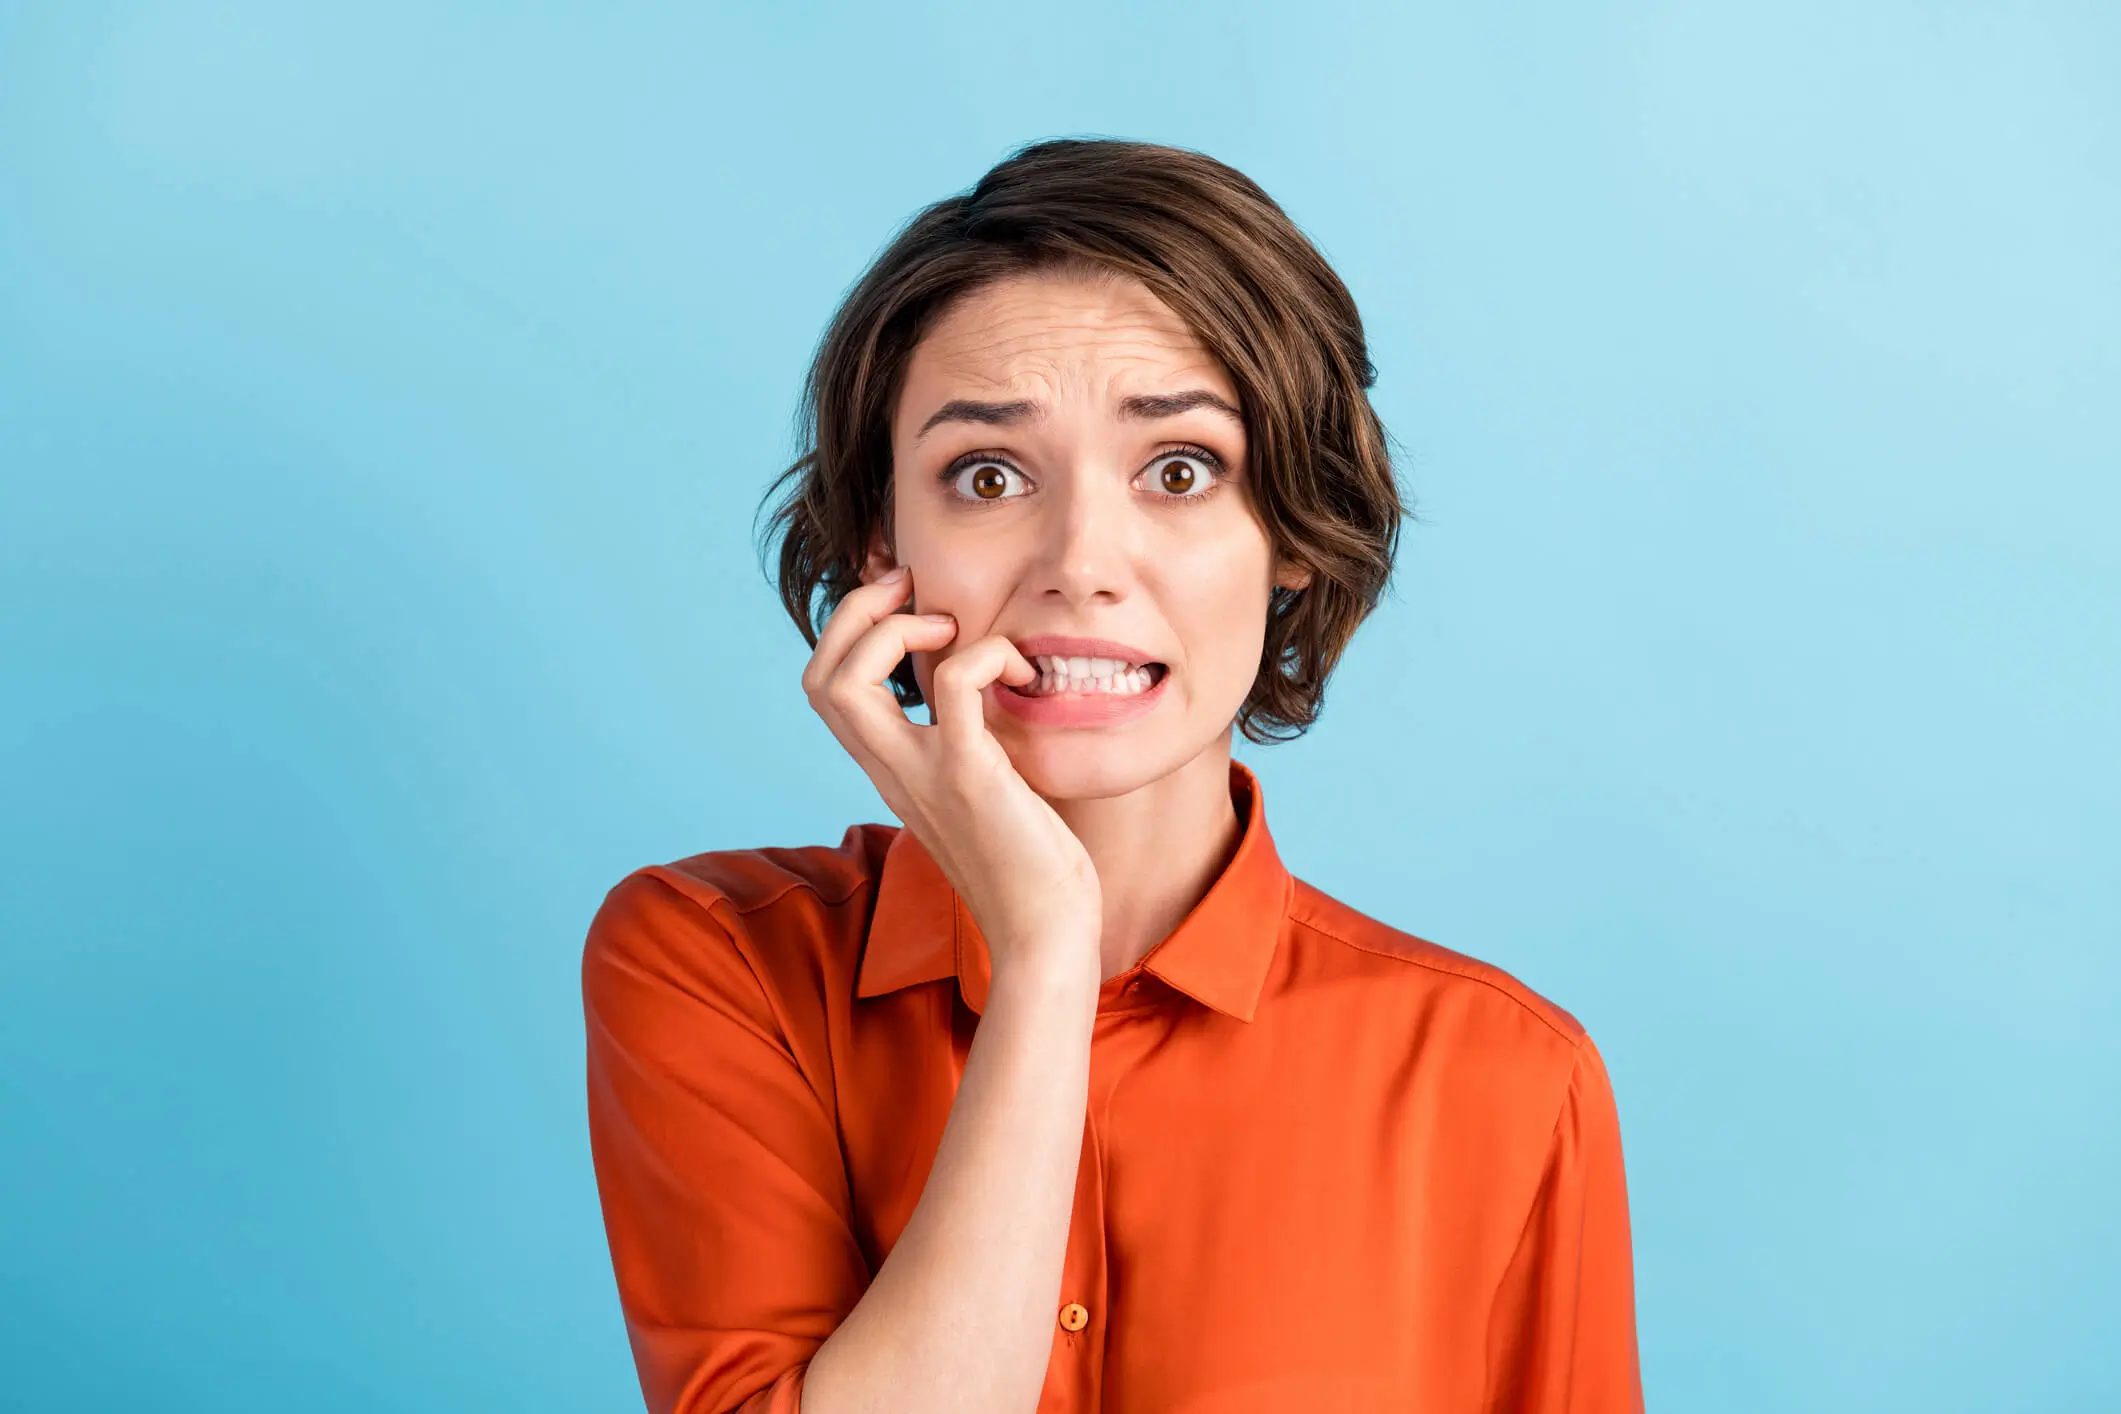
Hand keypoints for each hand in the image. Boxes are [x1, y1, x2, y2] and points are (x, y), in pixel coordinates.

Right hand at [801, 566, 1101, 978]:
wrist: (1045, 933)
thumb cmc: (1028, 866)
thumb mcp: (980, 791)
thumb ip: (964, 746)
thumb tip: (986, 696)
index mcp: (889, 770)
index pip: (824, 690)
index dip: (850, 631)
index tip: (906, 604)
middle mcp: (891, 770)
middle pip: (819, 678)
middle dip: (857, 612)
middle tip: (915, 594)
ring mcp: (923, 773)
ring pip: (850, 681)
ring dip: (898, 628)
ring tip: (955, 630)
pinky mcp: (970, 775)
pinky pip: (954, 685)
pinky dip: (985, 653)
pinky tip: (1021, 670)